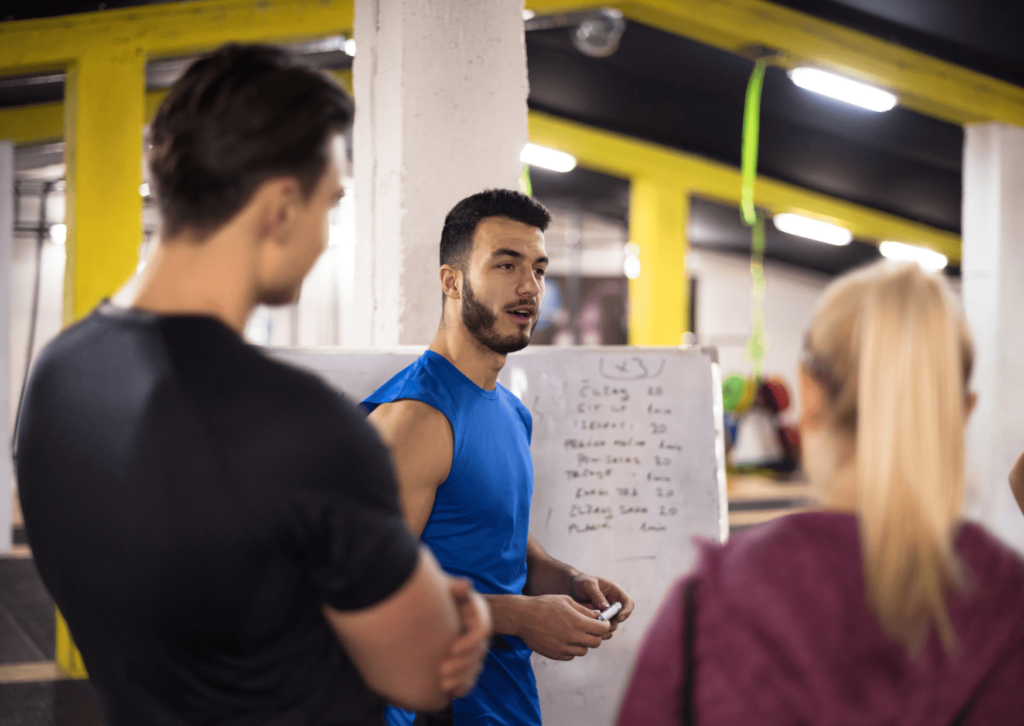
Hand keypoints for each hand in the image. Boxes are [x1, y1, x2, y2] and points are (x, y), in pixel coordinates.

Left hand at [438, 579, 490, 697]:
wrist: (435, 607)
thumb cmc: (442, 597)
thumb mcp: (447, 587)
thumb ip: (455, 586)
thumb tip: (464, 586)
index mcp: (477, 613)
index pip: (482, 629)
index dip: (469, 641)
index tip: (450, 648)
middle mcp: (478, 632)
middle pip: (478, 653)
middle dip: (461, 664)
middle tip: (441, 670)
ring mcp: (475, 649)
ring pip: (475, 668)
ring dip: (461, 678)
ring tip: (442, 684)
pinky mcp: (468, 662)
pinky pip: (471, 678)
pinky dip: (463, 687)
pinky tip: (451, 693)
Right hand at [518, 594, 610, 660]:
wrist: (522, 617)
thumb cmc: (544, 605)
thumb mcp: (566, 600)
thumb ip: (584, 609)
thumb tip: (598, 615)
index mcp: (577, 622)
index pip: (602, 629)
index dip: (604, 625)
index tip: (602, 622)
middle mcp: (573, 637)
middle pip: (596, 642)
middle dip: (596, 635)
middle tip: (590, 629)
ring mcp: (563, 648)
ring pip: (583, 651)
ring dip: (583, 643)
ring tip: (574, 633)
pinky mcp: (555, 655)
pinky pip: (570, 656)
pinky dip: (571, 649)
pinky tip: (564, 639)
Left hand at [569, 574, 634, 638]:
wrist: (570, 588)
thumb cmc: (580, 582)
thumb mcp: (588, 584)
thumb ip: (597, 595)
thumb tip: (606, 607)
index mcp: (615, 592)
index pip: (628, 603)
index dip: (627, 611)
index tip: (619, 618)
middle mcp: (613, 604)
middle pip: (620, 618)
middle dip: (613, 622)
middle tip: (601, 624)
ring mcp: (606, 614)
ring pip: (612, 626)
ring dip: (604, 628)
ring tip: (592, 625)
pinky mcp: (599, 621)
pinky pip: (603, 630)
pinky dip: (598, 632)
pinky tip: (589, 630)